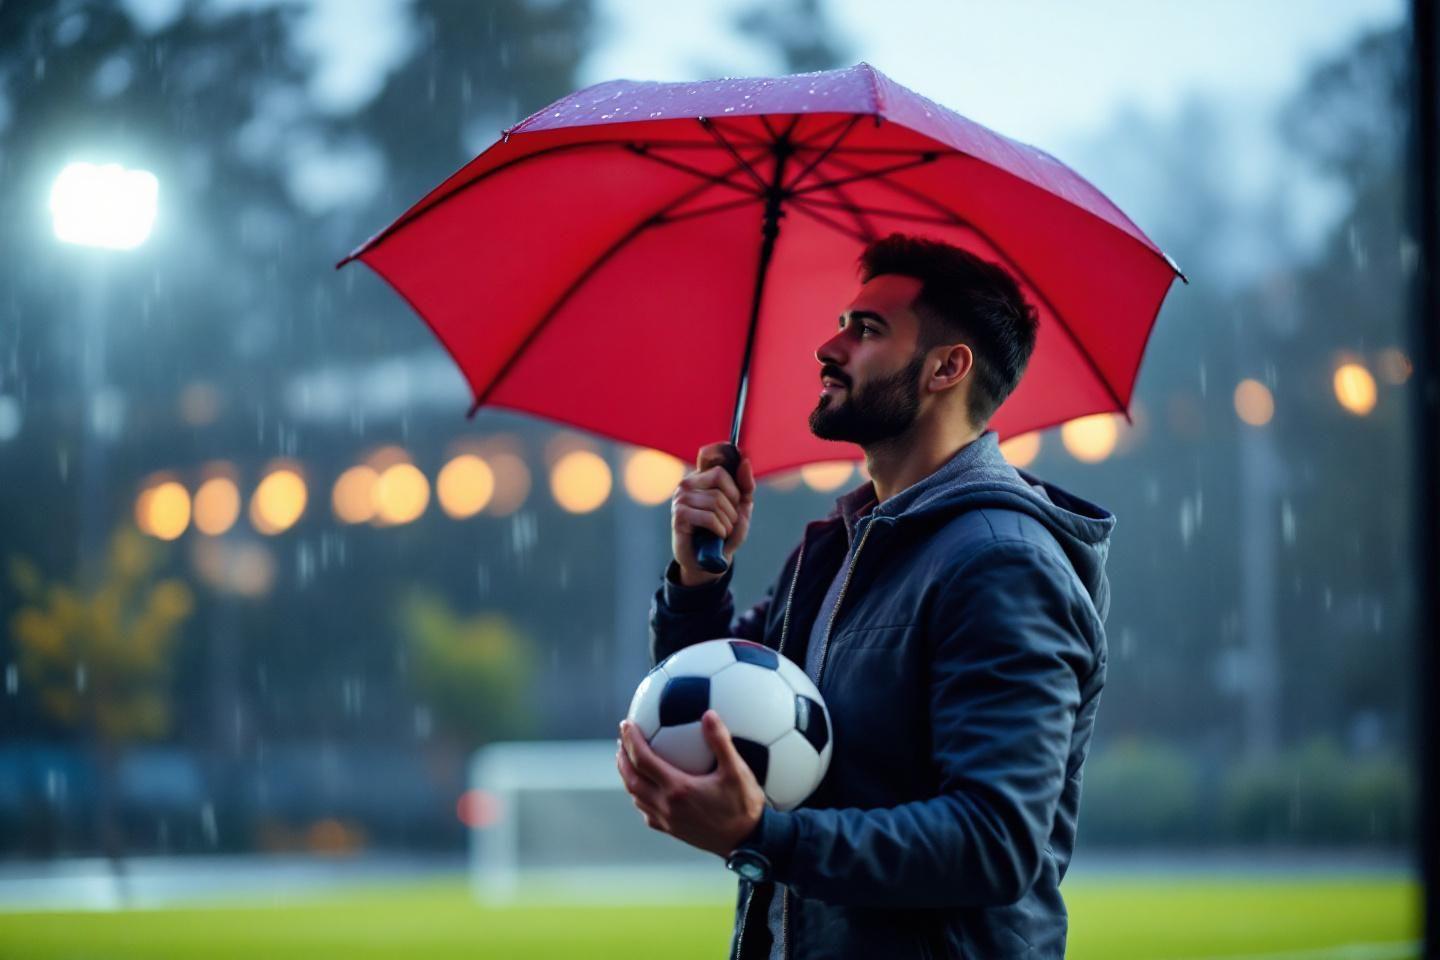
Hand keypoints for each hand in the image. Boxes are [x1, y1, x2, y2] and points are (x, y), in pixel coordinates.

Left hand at [616, 710, 765, 856]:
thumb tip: (709, 714)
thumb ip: (721, 741)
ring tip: (628, 760)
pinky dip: (640, 796)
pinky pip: (647, 812)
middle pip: (631, 779)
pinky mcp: (673, 831)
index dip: (631, 740)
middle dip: (623, 758)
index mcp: (678, 788)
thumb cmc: (744, 806)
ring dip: (628, 776)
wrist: (748, 843)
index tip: (626, 723)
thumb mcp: (736, 771)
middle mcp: (667, 806)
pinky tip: (647, 790)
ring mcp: (668, 821)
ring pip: (636, 797)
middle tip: (621, 740)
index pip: (643, 760)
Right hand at [671, 443, 755, 585]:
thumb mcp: (741, 508)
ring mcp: (680, 498)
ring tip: (724, 530)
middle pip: (720, 477)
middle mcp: (687, 483)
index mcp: (701, 477)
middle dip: (734, 503)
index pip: (710, 454)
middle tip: (731, 519)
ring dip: (729, 520)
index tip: (736, 482)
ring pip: (716, 500)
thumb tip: (744, 462)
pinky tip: (718, 535)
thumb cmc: (724, 532)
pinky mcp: (678, 516)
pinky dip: (721, 528)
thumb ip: (745, 486)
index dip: (724, 458)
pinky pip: (708, 516)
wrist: (710, 561)